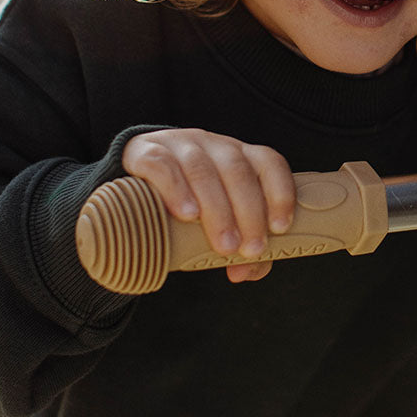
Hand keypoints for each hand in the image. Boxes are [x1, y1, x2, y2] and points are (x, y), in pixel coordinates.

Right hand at [122, 129, 295, 282]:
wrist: (136, 178)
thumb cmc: (189, 201)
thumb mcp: (216, 219)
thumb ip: (238, 246)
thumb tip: (243, 272)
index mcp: (238, 156)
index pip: (269, 162)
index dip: (280, 192)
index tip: (280, 228)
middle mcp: (213, 145)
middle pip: (237, 170)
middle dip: (248, 211)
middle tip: (248, 249)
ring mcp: (180, 144)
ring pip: (202, 169)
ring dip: (217, 208)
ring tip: (222, 243)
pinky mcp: (146, 152)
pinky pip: (163, 165)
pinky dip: (177, 190)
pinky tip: (186, 215)